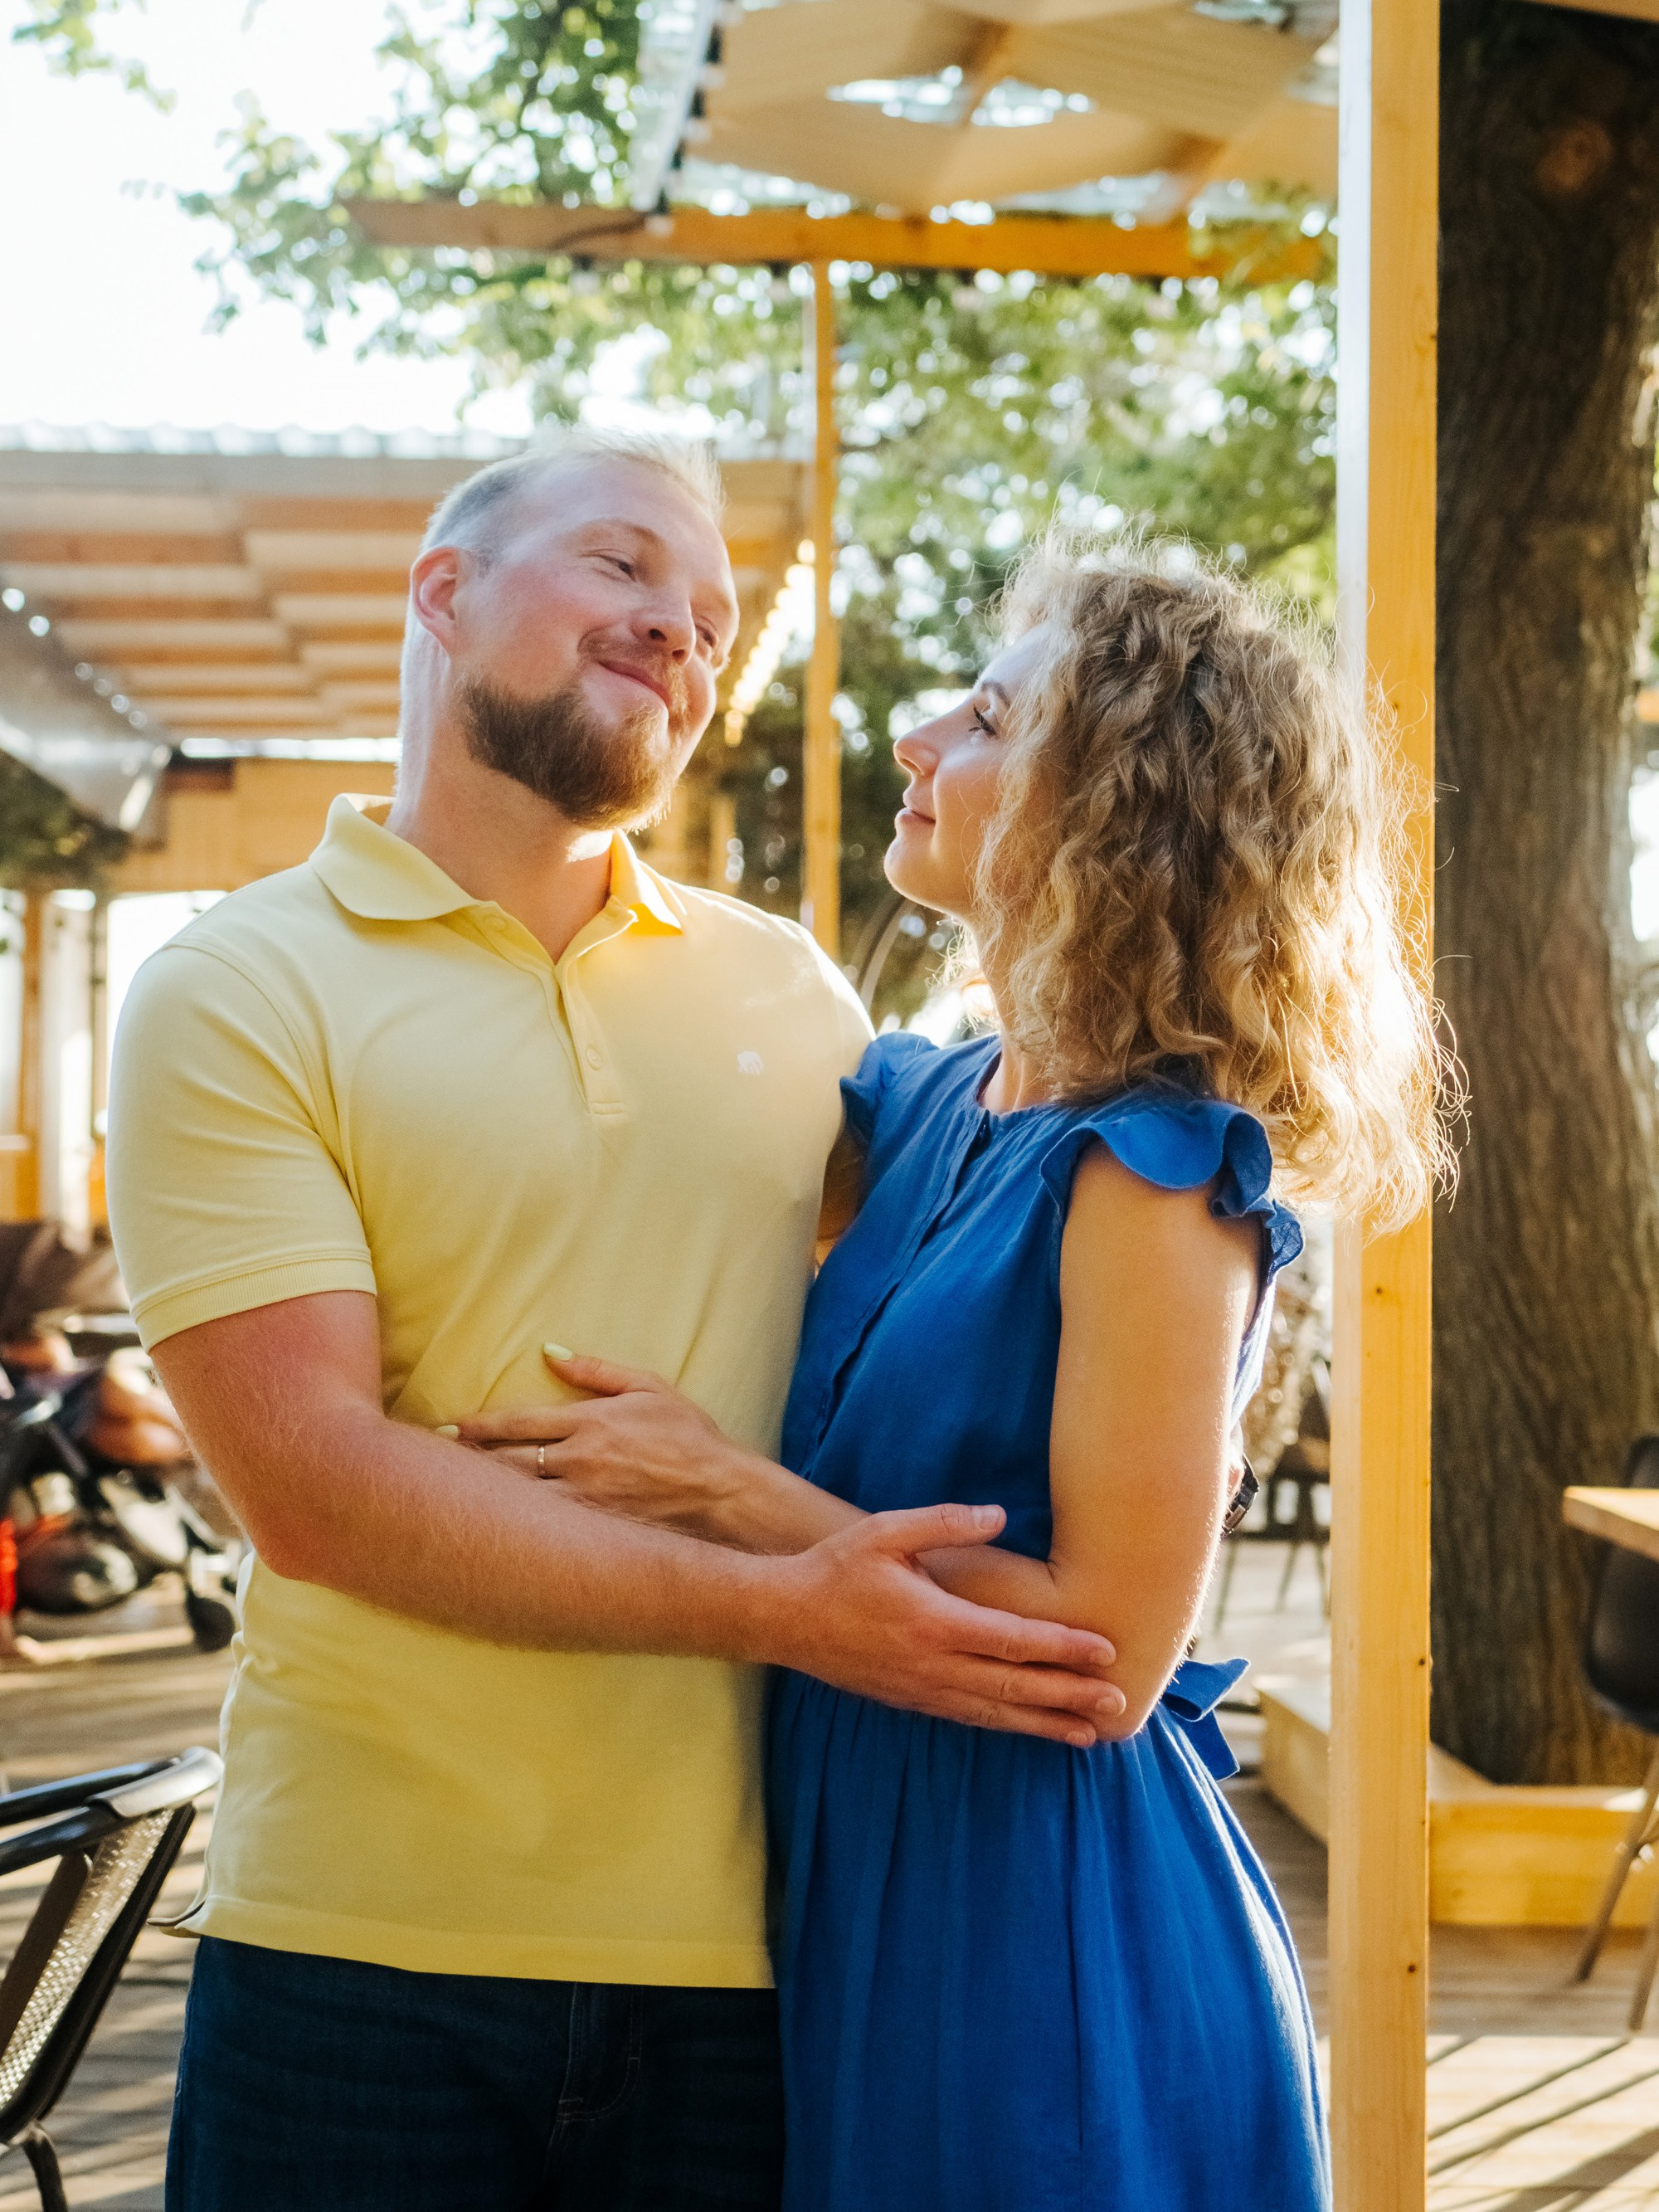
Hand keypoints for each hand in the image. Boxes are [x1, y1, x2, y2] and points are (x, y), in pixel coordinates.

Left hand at [452, 1350, 778, 1543]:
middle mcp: (579, 1461)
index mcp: (589, 1422)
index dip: (478, 1425)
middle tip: (431, 1463)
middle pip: (506, 1462)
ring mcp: (584, 1500)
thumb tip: (551, 1350)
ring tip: (447, 1499)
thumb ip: (597, 1370)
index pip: (518, 1422)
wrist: (722, 1495)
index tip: (448, 1426)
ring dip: (482, 1497)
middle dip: (466, 1462)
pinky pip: (543, 1530)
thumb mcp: (650, 1388)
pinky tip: (491, 1530)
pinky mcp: (593, 1532)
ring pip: (518, 1499)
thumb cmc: (690, 1438)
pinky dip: (514, 1527)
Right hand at [763, 1503, 1125, 1746]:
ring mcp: (921, 1689)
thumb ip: (945, 1524)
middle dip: (1070, 1696)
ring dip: (1044, 1723)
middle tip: (1119, 1705)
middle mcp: (933, 1664)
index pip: (1013, 1640)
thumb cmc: (836, 1569)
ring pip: (995, 1712)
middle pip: (1015, 1686)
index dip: (1063, 1648)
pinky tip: (1030, 1727)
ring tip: (1089, 1733)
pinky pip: (969, 1717)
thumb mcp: (886, 1531)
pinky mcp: (910, 1701)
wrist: (784, 1618)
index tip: (1105, 1651)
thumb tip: (999, 1516)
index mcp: (933, 1621)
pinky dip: (1005, 1724)